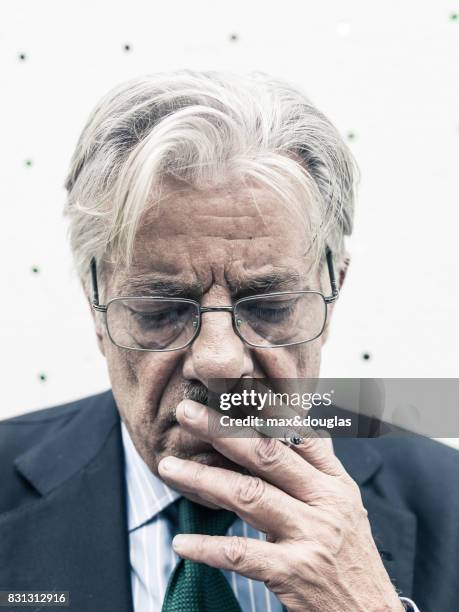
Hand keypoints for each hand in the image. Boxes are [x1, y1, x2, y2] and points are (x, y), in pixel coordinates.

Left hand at [158, 399, 403, 611]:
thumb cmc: (350, 557)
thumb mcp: (344, 504)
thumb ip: (318, 465)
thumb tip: (296, 423)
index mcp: (334, 482)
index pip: (298, 434)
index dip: (263, 408)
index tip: (228, 389)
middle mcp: (325, 502)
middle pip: (267, 455)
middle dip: (222, 430)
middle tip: (186, 413)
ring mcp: (310, 536)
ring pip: (248, 495)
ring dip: (202, 479)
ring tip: (169, 468)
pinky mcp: (294, 573)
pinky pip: (241, 554)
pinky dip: (208, 547)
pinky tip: (182, 542)